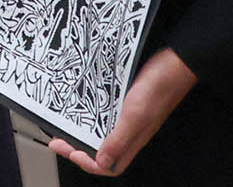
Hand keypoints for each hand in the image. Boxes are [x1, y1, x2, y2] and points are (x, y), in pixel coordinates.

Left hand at [49, 48, 195, 175]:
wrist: (173, 67)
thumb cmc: (159, 89)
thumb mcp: (135, 114)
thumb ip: (119, 139)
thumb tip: (102, 162)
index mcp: (133, 140)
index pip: (108, 165)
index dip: (88, 163)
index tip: (70, 152)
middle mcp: (130, 133)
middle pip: (102, 153)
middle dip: (79, 151)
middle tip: (59, 143)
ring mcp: (129, 120)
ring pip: (103, 137)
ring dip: (84, 137)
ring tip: (66, 131)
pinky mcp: (128, 107)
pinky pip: (107, 120)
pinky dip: (93, 121)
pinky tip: (85, 113)